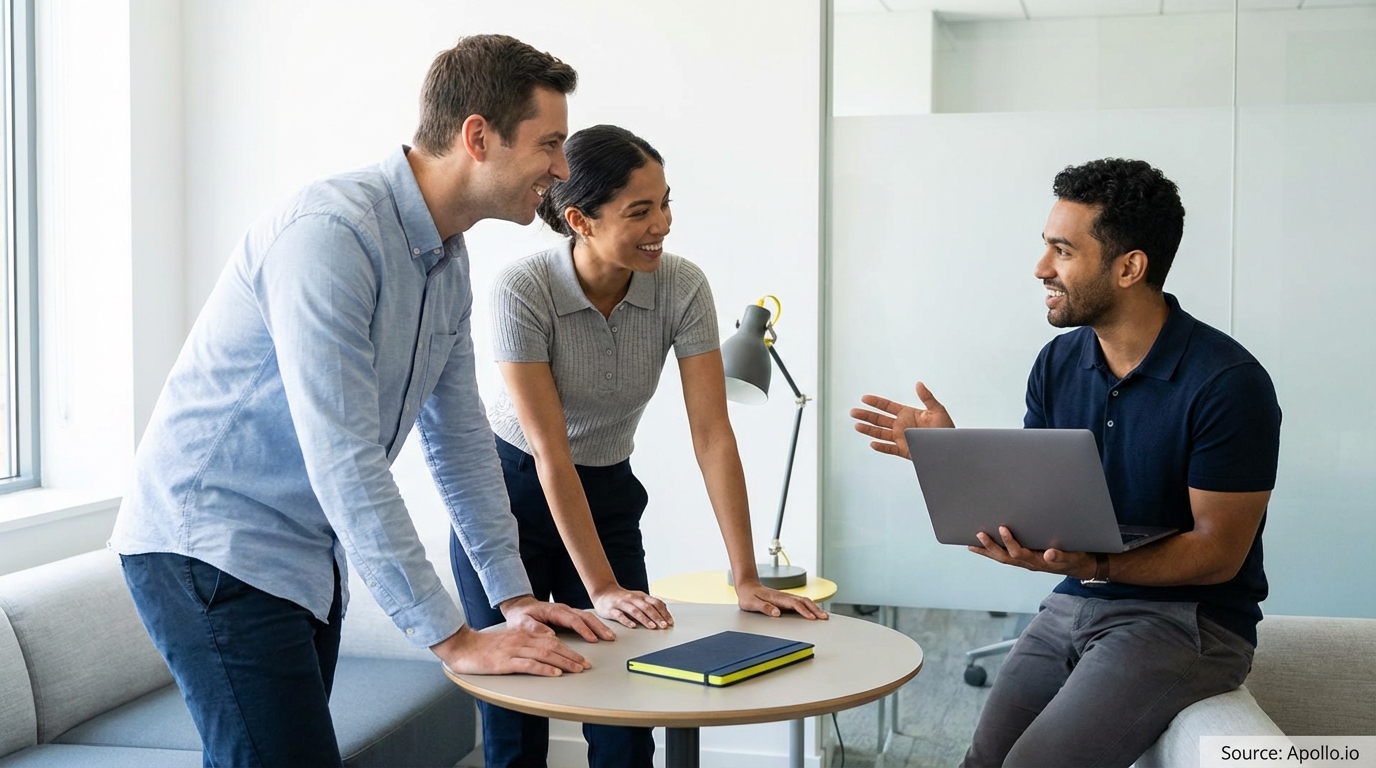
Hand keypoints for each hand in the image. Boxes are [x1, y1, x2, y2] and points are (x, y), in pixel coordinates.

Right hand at [431, 624, 589, 676]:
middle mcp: (521, 640)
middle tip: (586, 665)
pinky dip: (544, 669)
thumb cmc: (482, 648)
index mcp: (523, 635)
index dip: (568, 650)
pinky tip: (555, 674)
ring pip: (545, 655)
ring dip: (564, 663)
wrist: (462, 646)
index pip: (551, 642)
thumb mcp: (507, 643)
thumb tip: (542, 652)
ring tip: (577, 669)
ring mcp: (513, 650)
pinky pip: (529, 665)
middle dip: (572, 656)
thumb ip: (523, 645)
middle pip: (553, 647)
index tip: (581, 659)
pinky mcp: (505, 662)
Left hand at [499, 596, 615, 642]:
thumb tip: (549, 634)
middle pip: (585, 616)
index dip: (583, 629)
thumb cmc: (520, 616)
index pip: (572, 619)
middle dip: (598, 627)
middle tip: (609, 637)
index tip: (592, 639)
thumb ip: (533, 627)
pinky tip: (601, 633)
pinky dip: (595, 625)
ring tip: (610, 636)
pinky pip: (585, 619)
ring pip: (587, 616)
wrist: (520, 607)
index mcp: (553, 611)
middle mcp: (563, 609)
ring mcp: (567, 612)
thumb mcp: (521, 622)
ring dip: (599, 626)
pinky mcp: (568, 616)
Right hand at [591, 586, 673, 628]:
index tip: (670, 622)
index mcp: (641, 596)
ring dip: (645, 619)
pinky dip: (627, 621)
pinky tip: (633, 626)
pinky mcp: (611, 609)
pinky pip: (620, 615)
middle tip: (664, 626)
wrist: (603, 592)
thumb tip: (665, 612)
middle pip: (647, 607)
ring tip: (652, 627)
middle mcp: (632, 598)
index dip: (664, 612)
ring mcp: (622, 603)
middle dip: (657, 617)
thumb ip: (650, 604)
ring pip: (635, 611)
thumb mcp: (638, 598)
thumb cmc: (623, 598)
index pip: (655, 603)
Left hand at [733, 579, 828, 619]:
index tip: (812, 618)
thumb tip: (777, 613)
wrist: (747, 586)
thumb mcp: (752, 603)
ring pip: (804, 601)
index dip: (804, 611)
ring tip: (823, 615)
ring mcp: (786, 597)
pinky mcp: (786, 599)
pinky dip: (810, 606)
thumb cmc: (748, 596)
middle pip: (804, 601)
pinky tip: (814, 611)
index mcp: (777, 598)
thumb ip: (764, 607)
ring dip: (815, 607)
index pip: (794, 604)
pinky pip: (801, 602)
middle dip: (815, 609)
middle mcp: (784, 596)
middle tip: (825, 617)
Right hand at [850, 381, 953, 459]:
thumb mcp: (938, 410)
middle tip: (853, 412)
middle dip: (866, 415)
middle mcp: (901, 425)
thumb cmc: (946, 429)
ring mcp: (901, 438)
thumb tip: (918, 383)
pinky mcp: (904, 450)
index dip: (876, 402)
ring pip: (880, 433)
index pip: (888, 407)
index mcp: (908, 414)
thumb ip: (927, 398)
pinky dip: (881, 447)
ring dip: (868, 430)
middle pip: (879, 419)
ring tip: (856, 426)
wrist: (950, 448)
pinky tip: (872, 444)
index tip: (864, 398)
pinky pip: (890, 449)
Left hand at [967, 526, 1095, 577]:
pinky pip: (1006, 557)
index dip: (1010, 542)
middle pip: (1005, 557)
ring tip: (972, 544)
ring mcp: (1026, 562)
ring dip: (987, 551)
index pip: (1019, 553)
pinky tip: (984, 547)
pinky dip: (993, 553)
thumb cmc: (1075, 559)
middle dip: (991, 547)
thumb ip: (1060, 556)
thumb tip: (1049, 554)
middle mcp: (1029, 563)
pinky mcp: (1026, 559)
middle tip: (979, 534)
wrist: (1081, 566)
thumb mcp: (1071, 557)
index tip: (1003, 528)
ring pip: (1003, 558)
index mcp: (1038, 561)